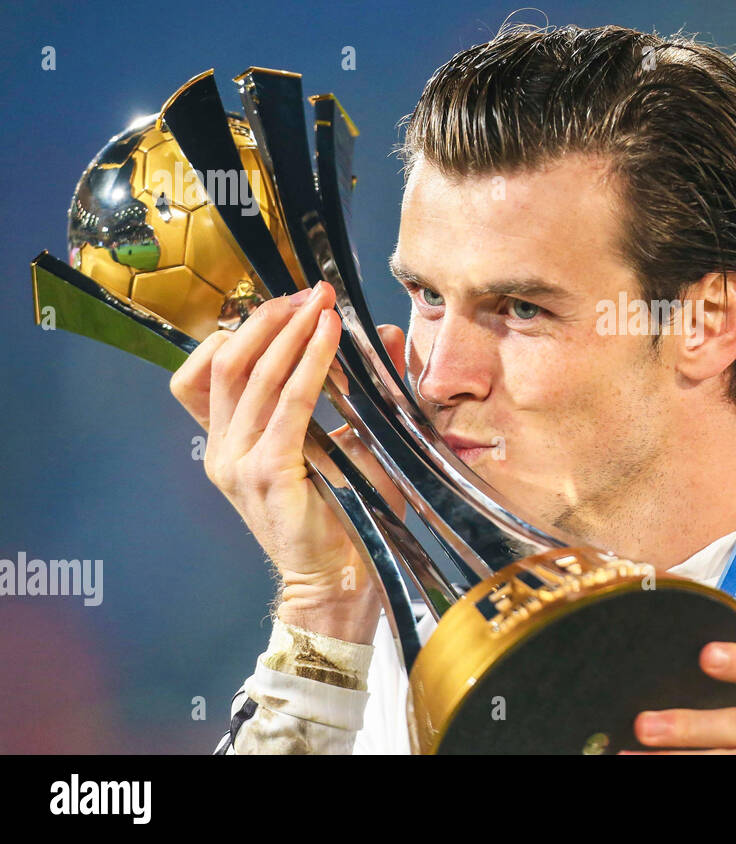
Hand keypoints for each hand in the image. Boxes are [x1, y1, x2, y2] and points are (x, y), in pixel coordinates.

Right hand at [168, 280, 409, 642]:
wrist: (339, 582)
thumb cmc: (348, 518)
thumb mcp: (352, 442)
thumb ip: (362, 390)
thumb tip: (386, 335)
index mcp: (229, 443)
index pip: (209, 369)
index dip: (246, 328)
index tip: (292, 304)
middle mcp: (222, 450)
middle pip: (226, 360)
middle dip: (269, 318)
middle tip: (310, 293)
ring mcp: (237, 462)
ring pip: (249, 374)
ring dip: (288, 331)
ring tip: (320, 304)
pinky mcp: (266, 472)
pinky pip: (287, 402)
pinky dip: (311, 362)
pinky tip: (332, 338)